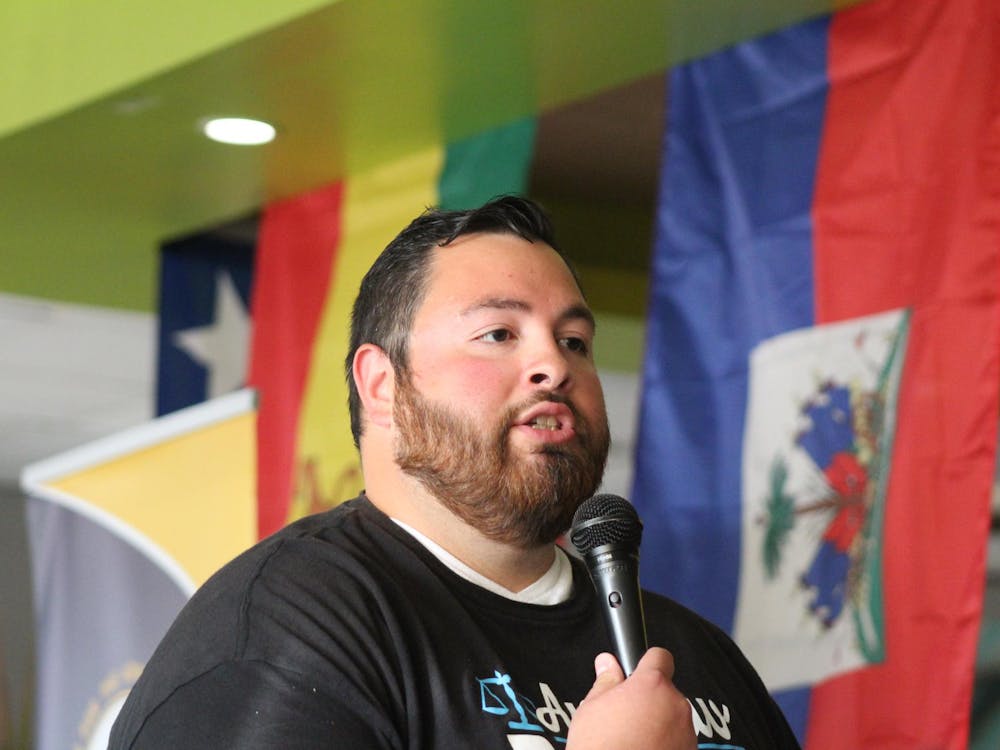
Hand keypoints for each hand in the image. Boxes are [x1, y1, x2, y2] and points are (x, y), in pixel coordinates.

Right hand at [566, 648, 695, 749]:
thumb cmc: (601, 748)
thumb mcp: (592, 708)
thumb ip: (606, 680)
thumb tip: (607, 663)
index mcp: (651, 685)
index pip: (660, 657)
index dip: (648, 662)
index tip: (639, 671)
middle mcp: (675, 705)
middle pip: (665, 691)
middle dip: (649, 700)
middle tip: (626, 716)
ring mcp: (686, 732)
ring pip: (672, 717)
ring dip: (659, 724)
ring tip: (633, 739)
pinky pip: (678, 740)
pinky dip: (665, 744)